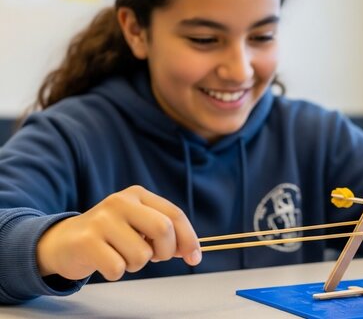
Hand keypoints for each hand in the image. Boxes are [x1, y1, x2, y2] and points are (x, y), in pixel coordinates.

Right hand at [37, 185, 200, 280]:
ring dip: (136, 264)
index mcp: (137, 195)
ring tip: (121, 256)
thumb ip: (165, 233)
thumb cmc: (109, 236)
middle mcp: (120, 202)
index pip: (174, 215)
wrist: (63, 241)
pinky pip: (118, 268)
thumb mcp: (137, 224)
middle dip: (166, 251)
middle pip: (164, 229)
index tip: (194, 257)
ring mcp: (102, 220)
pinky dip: (116, 272)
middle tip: (154, 258)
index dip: (189, 238)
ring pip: (142, 254)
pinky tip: (105, 262)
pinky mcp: (86, 241)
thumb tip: (192, 252)